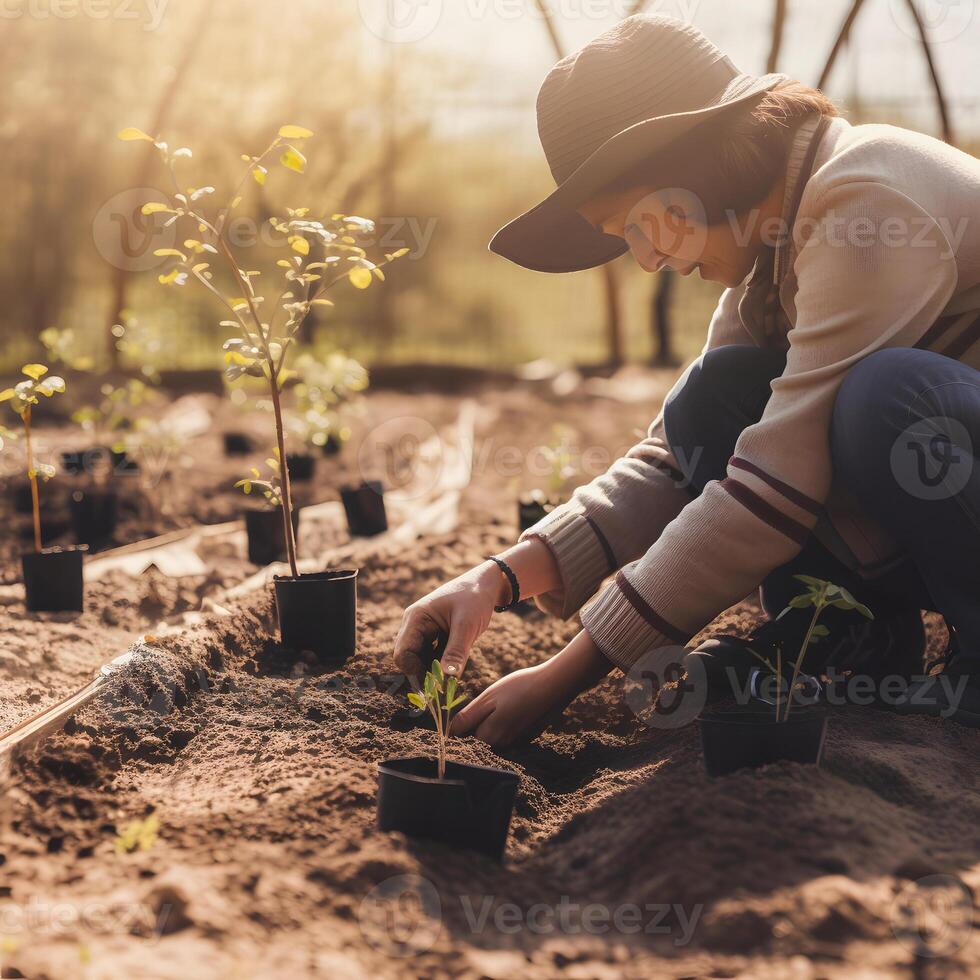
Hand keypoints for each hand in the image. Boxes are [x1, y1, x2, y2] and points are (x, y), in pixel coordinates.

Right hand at [393, 561, 506, 679]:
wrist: (488, 583)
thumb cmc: (475, 597)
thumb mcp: (467, 625)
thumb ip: (456, 652)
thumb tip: (447, 679)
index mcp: (416, 618)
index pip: (402, 654)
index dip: (414, 673)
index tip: (435, 686)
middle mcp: (415, 624)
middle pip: (409, 659)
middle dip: (424, 674)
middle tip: (445, 688)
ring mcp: (424, 630)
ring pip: (421, 659)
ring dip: (433, 671)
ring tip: (451, 680)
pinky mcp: (435, 635)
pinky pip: (432, 656)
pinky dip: (441, 665)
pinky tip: (454, 668)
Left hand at [451, 630, 611, 747]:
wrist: (556, 685)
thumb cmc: (520, 687)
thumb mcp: (489, 697)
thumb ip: (468, 717)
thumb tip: (449, 733)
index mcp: (490, 737)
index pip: (464, 738)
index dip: (460, 726)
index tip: (466, 711)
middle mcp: (503, 746)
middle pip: (479, 739)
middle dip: (476, 725)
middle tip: (486, 703)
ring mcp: (517, 743)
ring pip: (494, 736)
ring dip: (492, 723)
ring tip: (502, 703)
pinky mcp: (528, 737)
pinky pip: (509, 733)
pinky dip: (507, 723)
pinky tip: (514, 707)